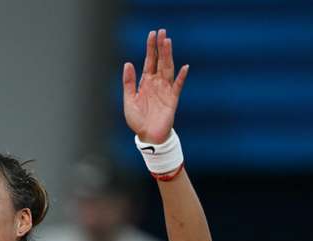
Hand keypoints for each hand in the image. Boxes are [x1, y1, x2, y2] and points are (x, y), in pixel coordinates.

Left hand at [122, 29, 188, 143]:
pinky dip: (181, 77)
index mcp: (145, 82)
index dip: (150, 48)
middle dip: (161, 47)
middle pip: (160, 61)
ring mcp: (165, 90)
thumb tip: (128, 63)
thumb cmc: (137, 120)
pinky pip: (177, 86)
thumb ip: (129, 82)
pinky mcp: (172, 99)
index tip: (152, 34)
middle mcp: (157, 83)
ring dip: (168, 56)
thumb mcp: (129, 100)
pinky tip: (184, 67)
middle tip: (162, 31)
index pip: (149, 61)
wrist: (148, 136)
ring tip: (168, 42)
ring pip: (168, 69)